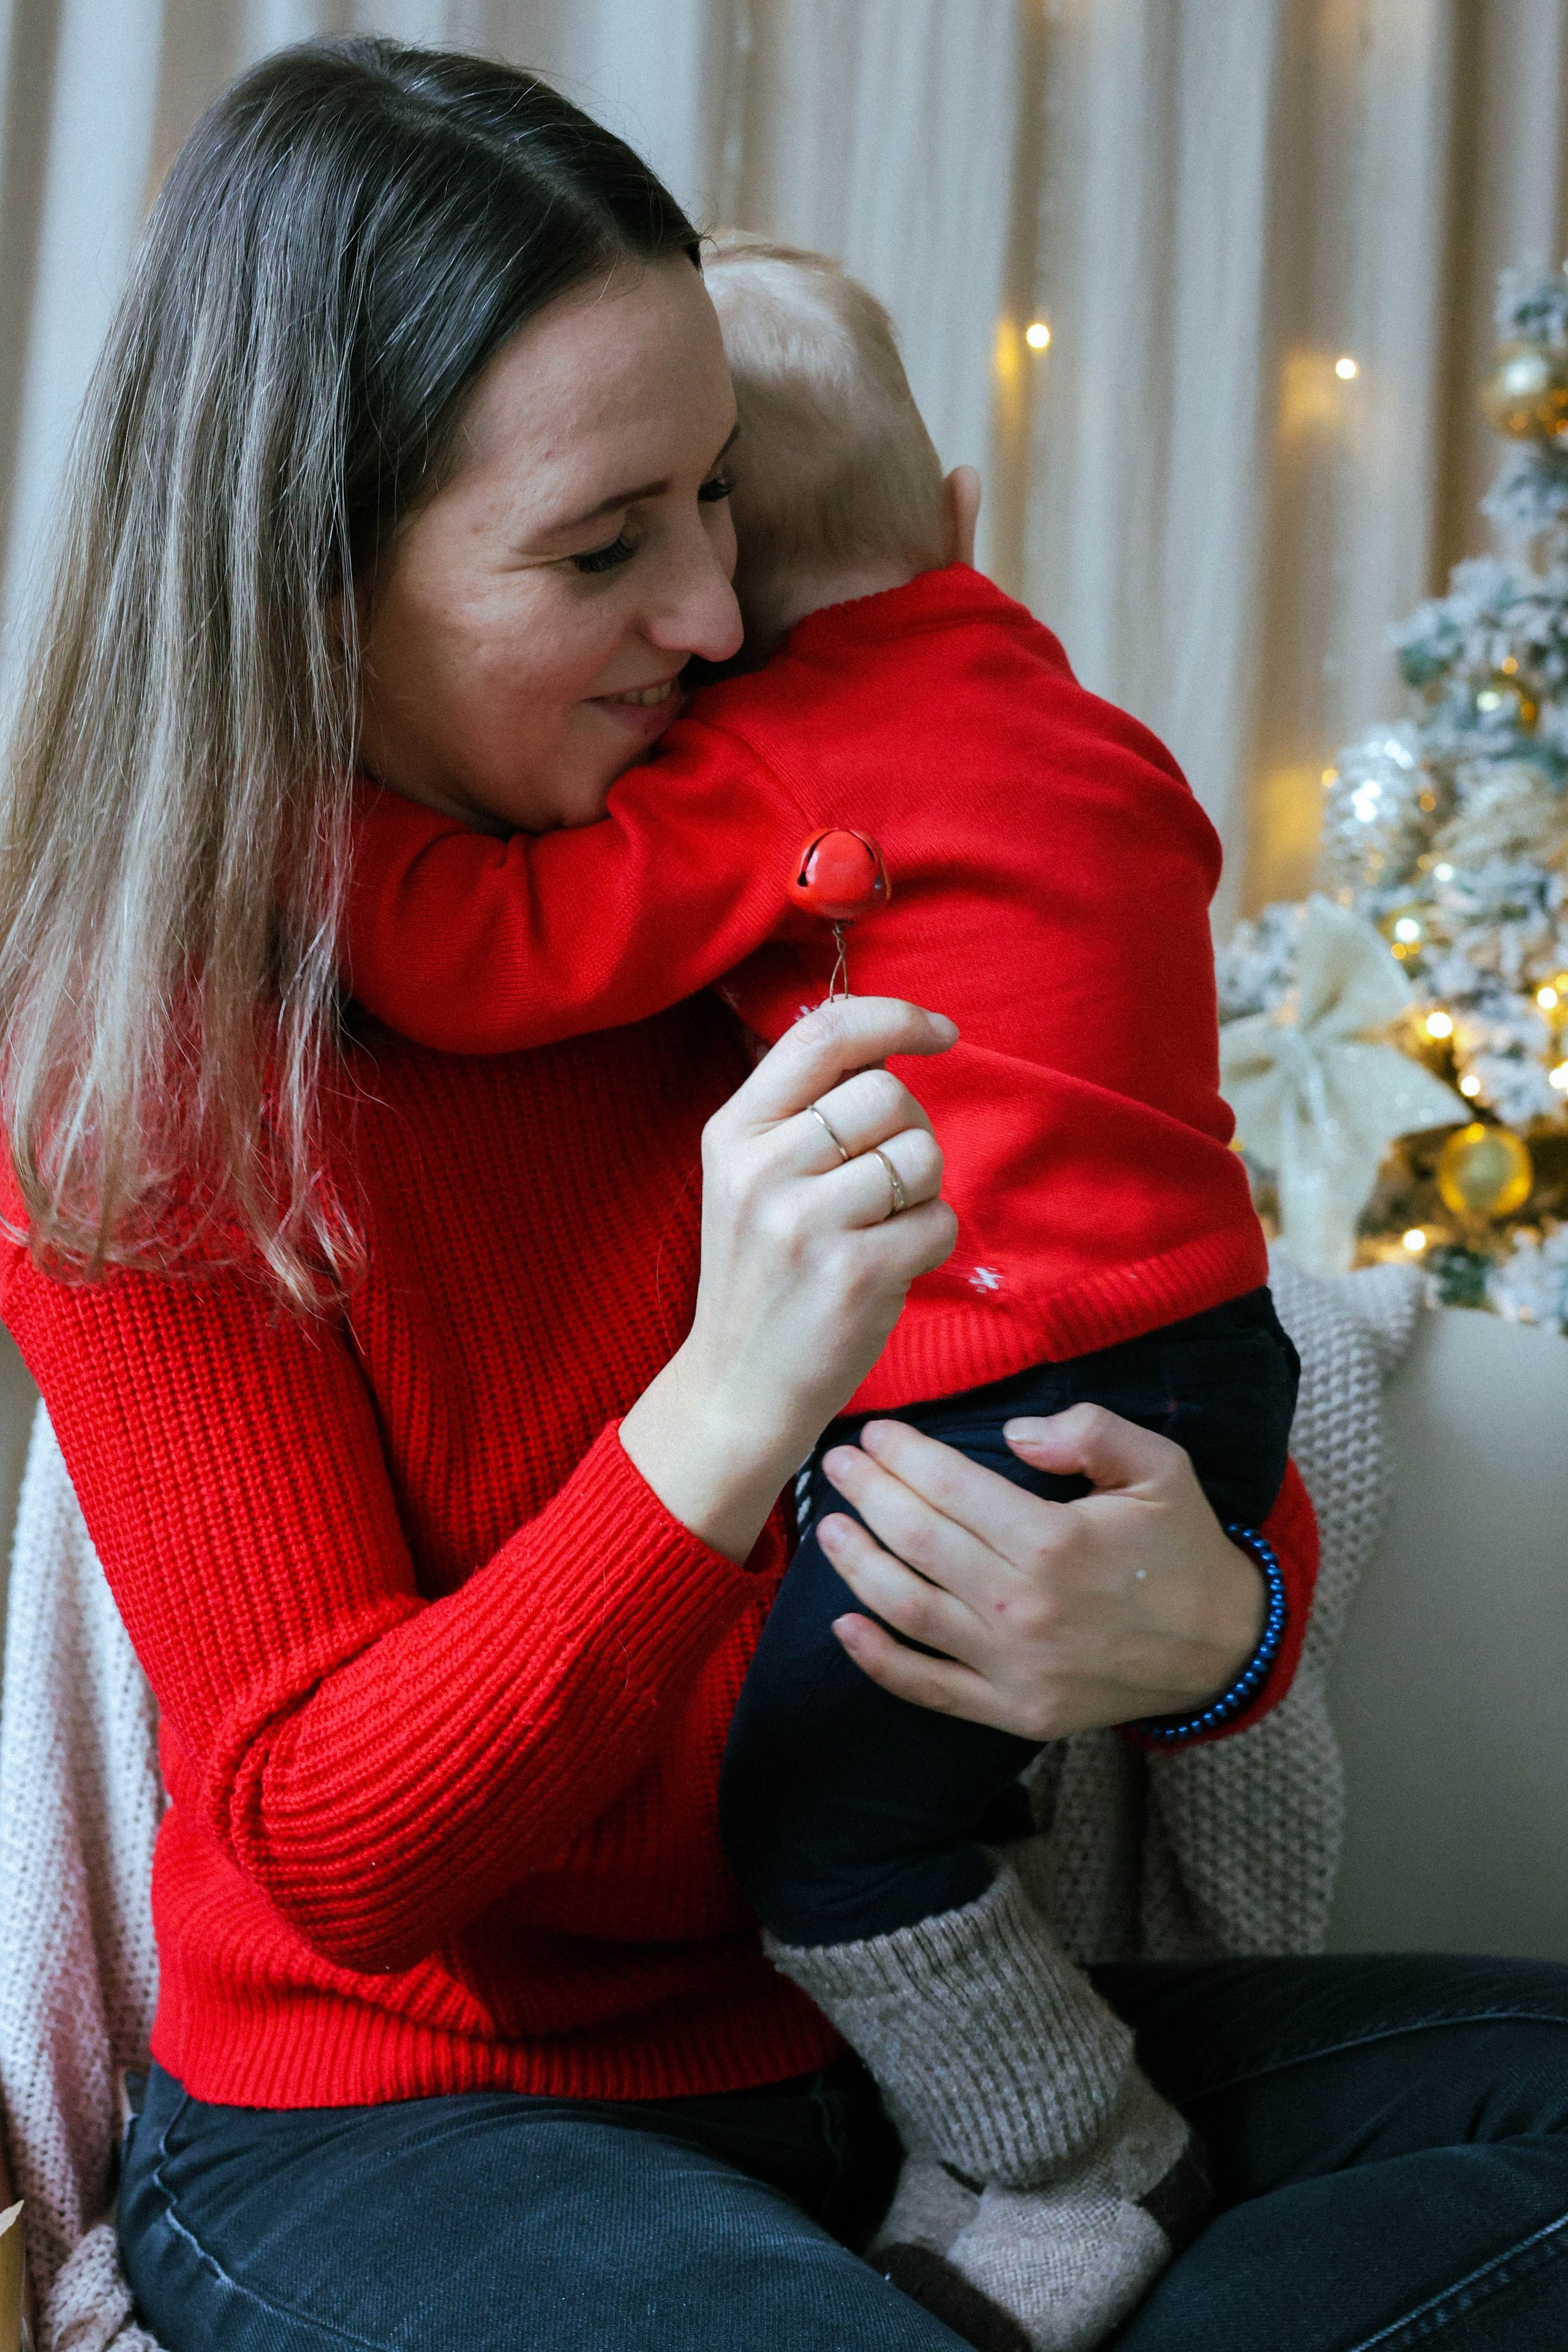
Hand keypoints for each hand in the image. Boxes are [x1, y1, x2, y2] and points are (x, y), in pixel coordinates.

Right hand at [620, 996, 959, 1561]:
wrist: (735, 1389)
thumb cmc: (762, 1276)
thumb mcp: (750, 1178)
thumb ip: (802, 1110)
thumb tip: (883, 1036)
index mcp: (734, 1131)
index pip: (823, 1035)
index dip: (894, 1017)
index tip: (940, 1033)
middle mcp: (763, 1167)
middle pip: (888, 1093)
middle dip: (909, 1130)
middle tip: (882, 1182)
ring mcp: (807, 1222)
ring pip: (922, 1154)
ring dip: (923, 1190)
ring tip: (880, 1227)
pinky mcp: (855, 1273)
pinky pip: (939, 1220)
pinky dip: (931, 1242)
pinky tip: (889, 1269)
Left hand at [816, 1405, 1267, 1739]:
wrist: (1223, 1648)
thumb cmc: (1183, 1549)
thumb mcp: (1161, 1467)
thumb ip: (1092, 1432)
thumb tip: (1013, 1435)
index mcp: (1055, 1540)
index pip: (950, 1487)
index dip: (903, 1455)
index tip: (874, 1434)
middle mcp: (1024, 1606)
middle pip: (917, 1540)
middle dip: (867, 1495)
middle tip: (835, 1464)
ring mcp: (1014, 1666)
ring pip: (909, 1609)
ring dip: (857, 1565)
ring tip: (828, 1528)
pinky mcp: (1014, 1710)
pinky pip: (929, 1688)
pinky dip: (879, 1661)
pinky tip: (844, 1624)